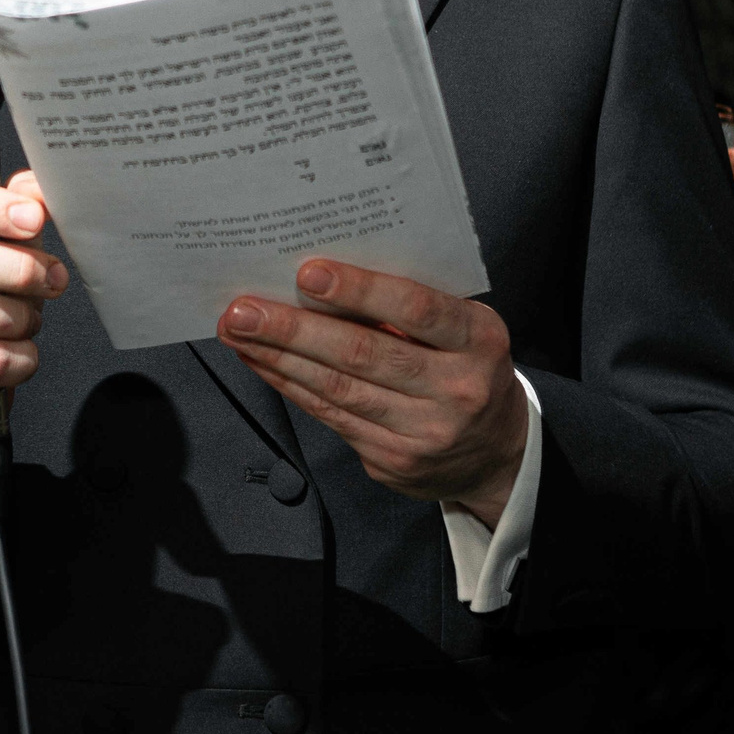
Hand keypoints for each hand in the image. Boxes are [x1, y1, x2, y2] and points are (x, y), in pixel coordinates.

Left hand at [216, 260, 529, 526]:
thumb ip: (410, 308)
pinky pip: (331, 416)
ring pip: (338, 389)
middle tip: (243, 309)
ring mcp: (423, 432)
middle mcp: (455, 389)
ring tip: (237, 331)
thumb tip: (324, 279)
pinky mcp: (391, 460)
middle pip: (363, 354)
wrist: (496, 454)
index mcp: (478, 341)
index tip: (308, 272)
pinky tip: (261, 362)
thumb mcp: (463, 330)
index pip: (417, 310)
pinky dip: (290, 386)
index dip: (361, 290)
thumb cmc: (468, 367)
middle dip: (295, 329)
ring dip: (278, 357)